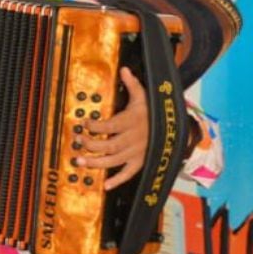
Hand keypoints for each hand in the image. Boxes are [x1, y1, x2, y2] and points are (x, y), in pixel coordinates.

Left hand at [75, 68, 149, 189]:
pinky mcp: (140, 162)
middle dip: (91, 145)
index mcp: (132, 122)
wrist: (175, 129)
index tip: (84, 123)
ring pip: (114, 160)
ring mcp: (137, 153)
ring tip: (79, 162)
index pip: (111, 125)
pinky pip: (129, 173)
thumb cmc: (154, 112)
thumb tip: (124, 68)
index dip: (96, 125)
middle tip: (77, 142)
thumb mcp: (144, 97)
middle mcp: (134, 139)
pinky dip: (118, 180)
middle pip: (110, 145)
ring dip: (96, 163)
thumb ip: (132, 85)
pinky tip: (105, 185)